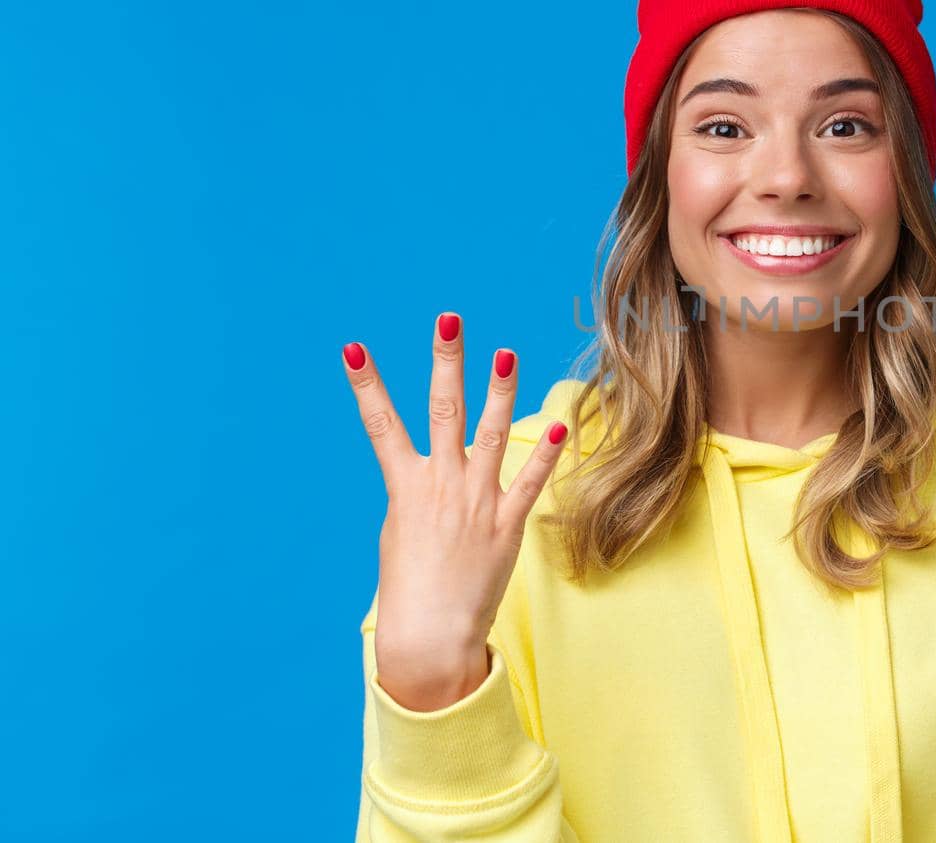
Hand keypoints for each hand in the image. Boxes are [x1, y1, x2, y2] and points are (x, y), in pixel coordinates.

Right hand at [343, 311, 568, 710]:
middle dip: (446, 362)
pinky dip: (547, 453)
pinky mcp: (507, 524)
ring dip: (500, 391)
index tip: (352, 348)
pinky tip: (563, 425)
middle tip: (449, 320)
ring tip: (507, 353)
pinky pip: (530, 482)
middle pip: (442, 410)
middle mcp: (441, 485)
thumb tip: (427, 476)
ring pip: (491, 433)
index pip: (380, 425)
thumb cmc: (410, 588)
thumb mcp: (401, 533)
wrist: (430, 635)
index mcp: (405, 487)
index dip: (365, 385)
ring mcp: (475, 501)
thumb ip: (418, 495)